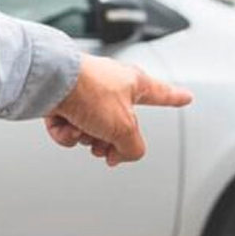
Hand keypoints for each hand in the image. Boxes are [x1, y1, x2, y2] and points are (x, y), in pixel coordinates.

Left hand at [45, 54, 192, 165]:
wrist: (49, 81)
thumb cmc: (88, 90)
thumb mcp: (124, 128)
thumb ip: (133, 148)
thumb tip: (120, 154)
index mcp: (133, 84)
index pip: (161, 94)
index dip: (175, 98)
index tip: (186, 97)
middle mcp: (110, 86)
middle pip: (119, 126)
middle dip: (109, 141)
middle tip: (104, 148)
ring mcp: (85, 93)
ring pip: (92, 130)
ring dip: (86, 137)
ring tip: (81, 131)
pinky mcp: (63, 100)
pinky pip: (70, 128)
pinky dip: (66, 132)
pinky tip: (65, 126)